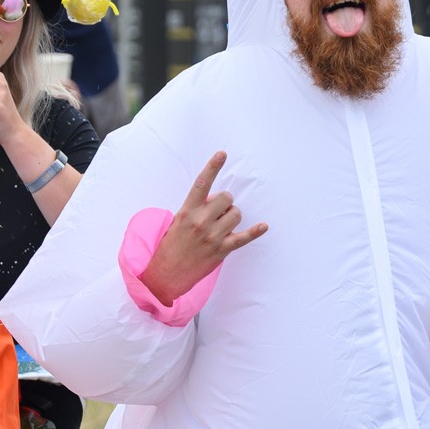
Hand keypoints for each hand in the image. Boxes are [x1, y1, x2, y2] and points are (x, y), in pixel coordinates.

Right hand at [141, 151, 266, 304]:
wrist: (166, 274)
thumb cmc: (171, 246)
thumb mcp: (177, 221)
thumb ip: (196, 209)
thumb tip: (215, 201)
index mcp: (187, 211)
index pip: (201, 184)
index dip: (212, 167)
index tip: (222, 154)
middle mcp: (201, 222)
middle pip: (226, 198)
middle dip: (225, 202)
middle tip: (217, 212)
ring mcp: (213, 236)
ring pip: (236, 215)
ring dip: (232, 217)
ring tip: (222, 226)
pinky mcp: (221, 250)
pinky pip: (243, 238)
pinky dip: (255, 232)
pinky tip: (263, 226)